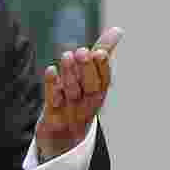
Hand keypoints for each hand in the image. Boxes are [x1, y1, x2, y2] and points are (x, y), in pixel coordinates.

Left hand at [36, 27, 123, 160]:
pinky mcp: (52, 117)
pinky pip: (52, 102)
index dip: (102, 68)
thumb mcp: (92, 78)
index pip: (104, 82)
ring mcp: (69, 112)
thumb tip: (119, 29)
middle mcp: (86, 104)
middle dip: (86, 70)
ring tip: (67, 56)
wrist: (63, 139)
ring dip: (69, 74)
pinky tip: (50, 70)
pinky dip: (52, 86)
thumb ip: (104, 53)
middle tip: (81, 52)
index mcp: (98, 95)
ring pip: (71, 93)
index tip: (100, 52)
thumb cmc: (80, 100)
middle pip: (89, 88)